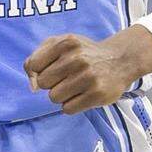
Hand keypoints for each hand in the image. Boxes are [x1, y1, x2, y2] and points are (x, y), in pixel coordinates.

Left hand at [23, 26, 151, 114]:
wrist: (120, 60)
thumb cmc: (83, 53)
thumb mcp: (60, 44)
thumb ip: (37, 58)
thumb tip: (32, 86)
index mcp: (66, 42)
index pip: (33, 66)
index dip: (39, 70)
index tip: (52, 68)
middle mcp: (77, 58)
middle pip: (43, 84)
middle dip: (52, 83)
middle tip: (67, 77)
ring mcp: (88, 77)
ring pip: (54, 98)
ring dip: (61, 95)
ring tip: (76, 86)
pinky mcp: (97, 95)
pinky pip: (67, 109)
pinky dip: (71, 104)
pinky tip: (83, 94)